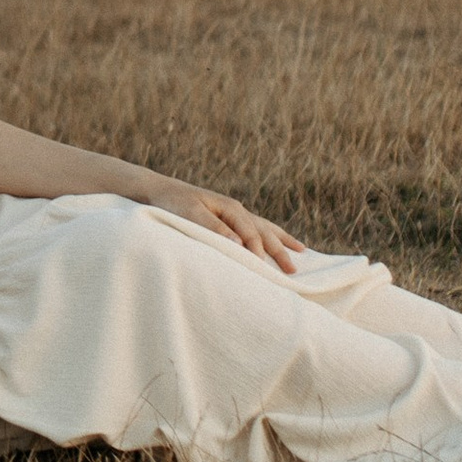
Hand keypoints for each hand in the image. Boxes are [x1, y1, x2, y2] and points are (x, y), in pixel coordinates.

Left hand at [154, 181, 302, 272]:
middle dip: (279, 250)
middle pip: (264, 231)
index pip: (250, 233)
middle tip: (292, 271)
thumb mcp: (190, 214)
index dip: (257, 251)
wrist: (160, 190)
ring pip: (264, 228)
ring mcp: (234, 213)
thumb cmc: (173, 203)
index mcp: (230, 208)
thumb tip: (239, 243)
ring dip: (281, 241)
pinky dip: (270, 234)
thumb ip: (214, 228)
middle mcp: (236, 210)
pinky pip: (256, 227)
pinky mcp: (229, 218)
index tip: (263, 268)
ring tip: (301, 251)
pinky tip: (277, 239)